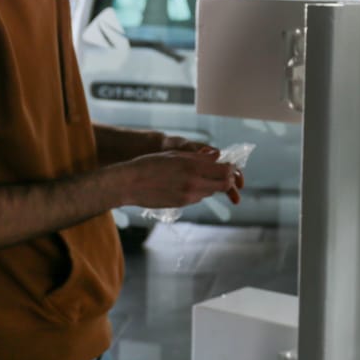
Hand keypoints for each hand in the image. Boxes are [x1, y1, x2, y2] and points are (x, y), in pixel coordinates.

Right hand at [116, 150, 243, 208]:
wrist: (129, 184)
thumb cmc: (150, 164)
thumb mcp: (176, 155)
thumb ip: (199, 157)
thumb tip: (217, 156)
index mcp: (194, 167)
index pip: (226, 171)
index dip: (230, 168)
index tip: (228, 165)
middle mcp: (194, 183)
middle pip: (224, 185)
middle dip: (226, 179)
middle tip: (221, 173)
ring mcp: (188, 196)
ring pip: (211, 191)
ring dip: (211, 184)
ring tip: (198, 176)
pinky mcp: (181, 204)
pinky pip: (198, 197)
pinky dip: (198, 190)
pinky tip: (186, 183)